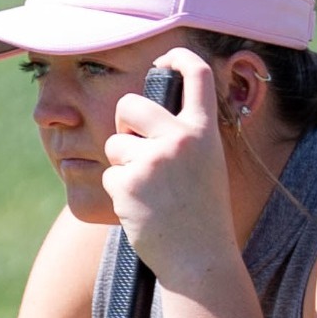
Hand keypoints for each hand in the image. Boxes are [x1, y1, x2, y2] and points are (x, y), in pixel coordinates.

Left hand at [102, 48, 237, 279]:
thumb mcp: (207, 165)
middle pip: (130, 104)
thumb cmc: (203, 215)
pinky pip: (109, 174)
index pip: (196, 74)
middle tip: (134, 148)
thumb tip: (148, 113)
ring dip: (122, 165)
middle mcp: (180, 138)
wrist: (199, 259)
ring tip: (148, 192)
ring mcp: (152, 159)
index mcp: (204, 131)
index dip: (178, 57)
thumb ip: (186, 136)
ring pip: (114, 144)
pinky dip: (119, 192)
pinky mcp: (127, 182)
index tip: (164, 59)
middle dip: (123, 124)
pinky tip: (141, 209)